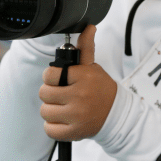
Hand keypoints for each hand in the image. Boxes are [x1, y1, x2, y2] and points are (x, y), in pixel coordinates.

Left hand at [39, 25, 117, 140]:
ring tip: (63, 108)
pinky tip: (63, 120)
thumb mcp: (93, 68)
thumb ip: (86, 48)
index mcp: (84, 77)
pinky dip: (53, 126)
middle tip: (60, 94)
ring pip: (45, 111)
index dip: (51, 77)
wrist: (117, 114)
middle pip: (44, 93)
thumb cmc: (101, 89)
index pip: (50, 75)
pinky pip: (49, 129)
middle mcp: (80, 96)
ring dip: (51, 110)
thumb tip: (89, 27)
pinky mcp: (75, 132)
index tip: (58, 80)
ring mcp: (77, 116)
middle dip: (50, 93)